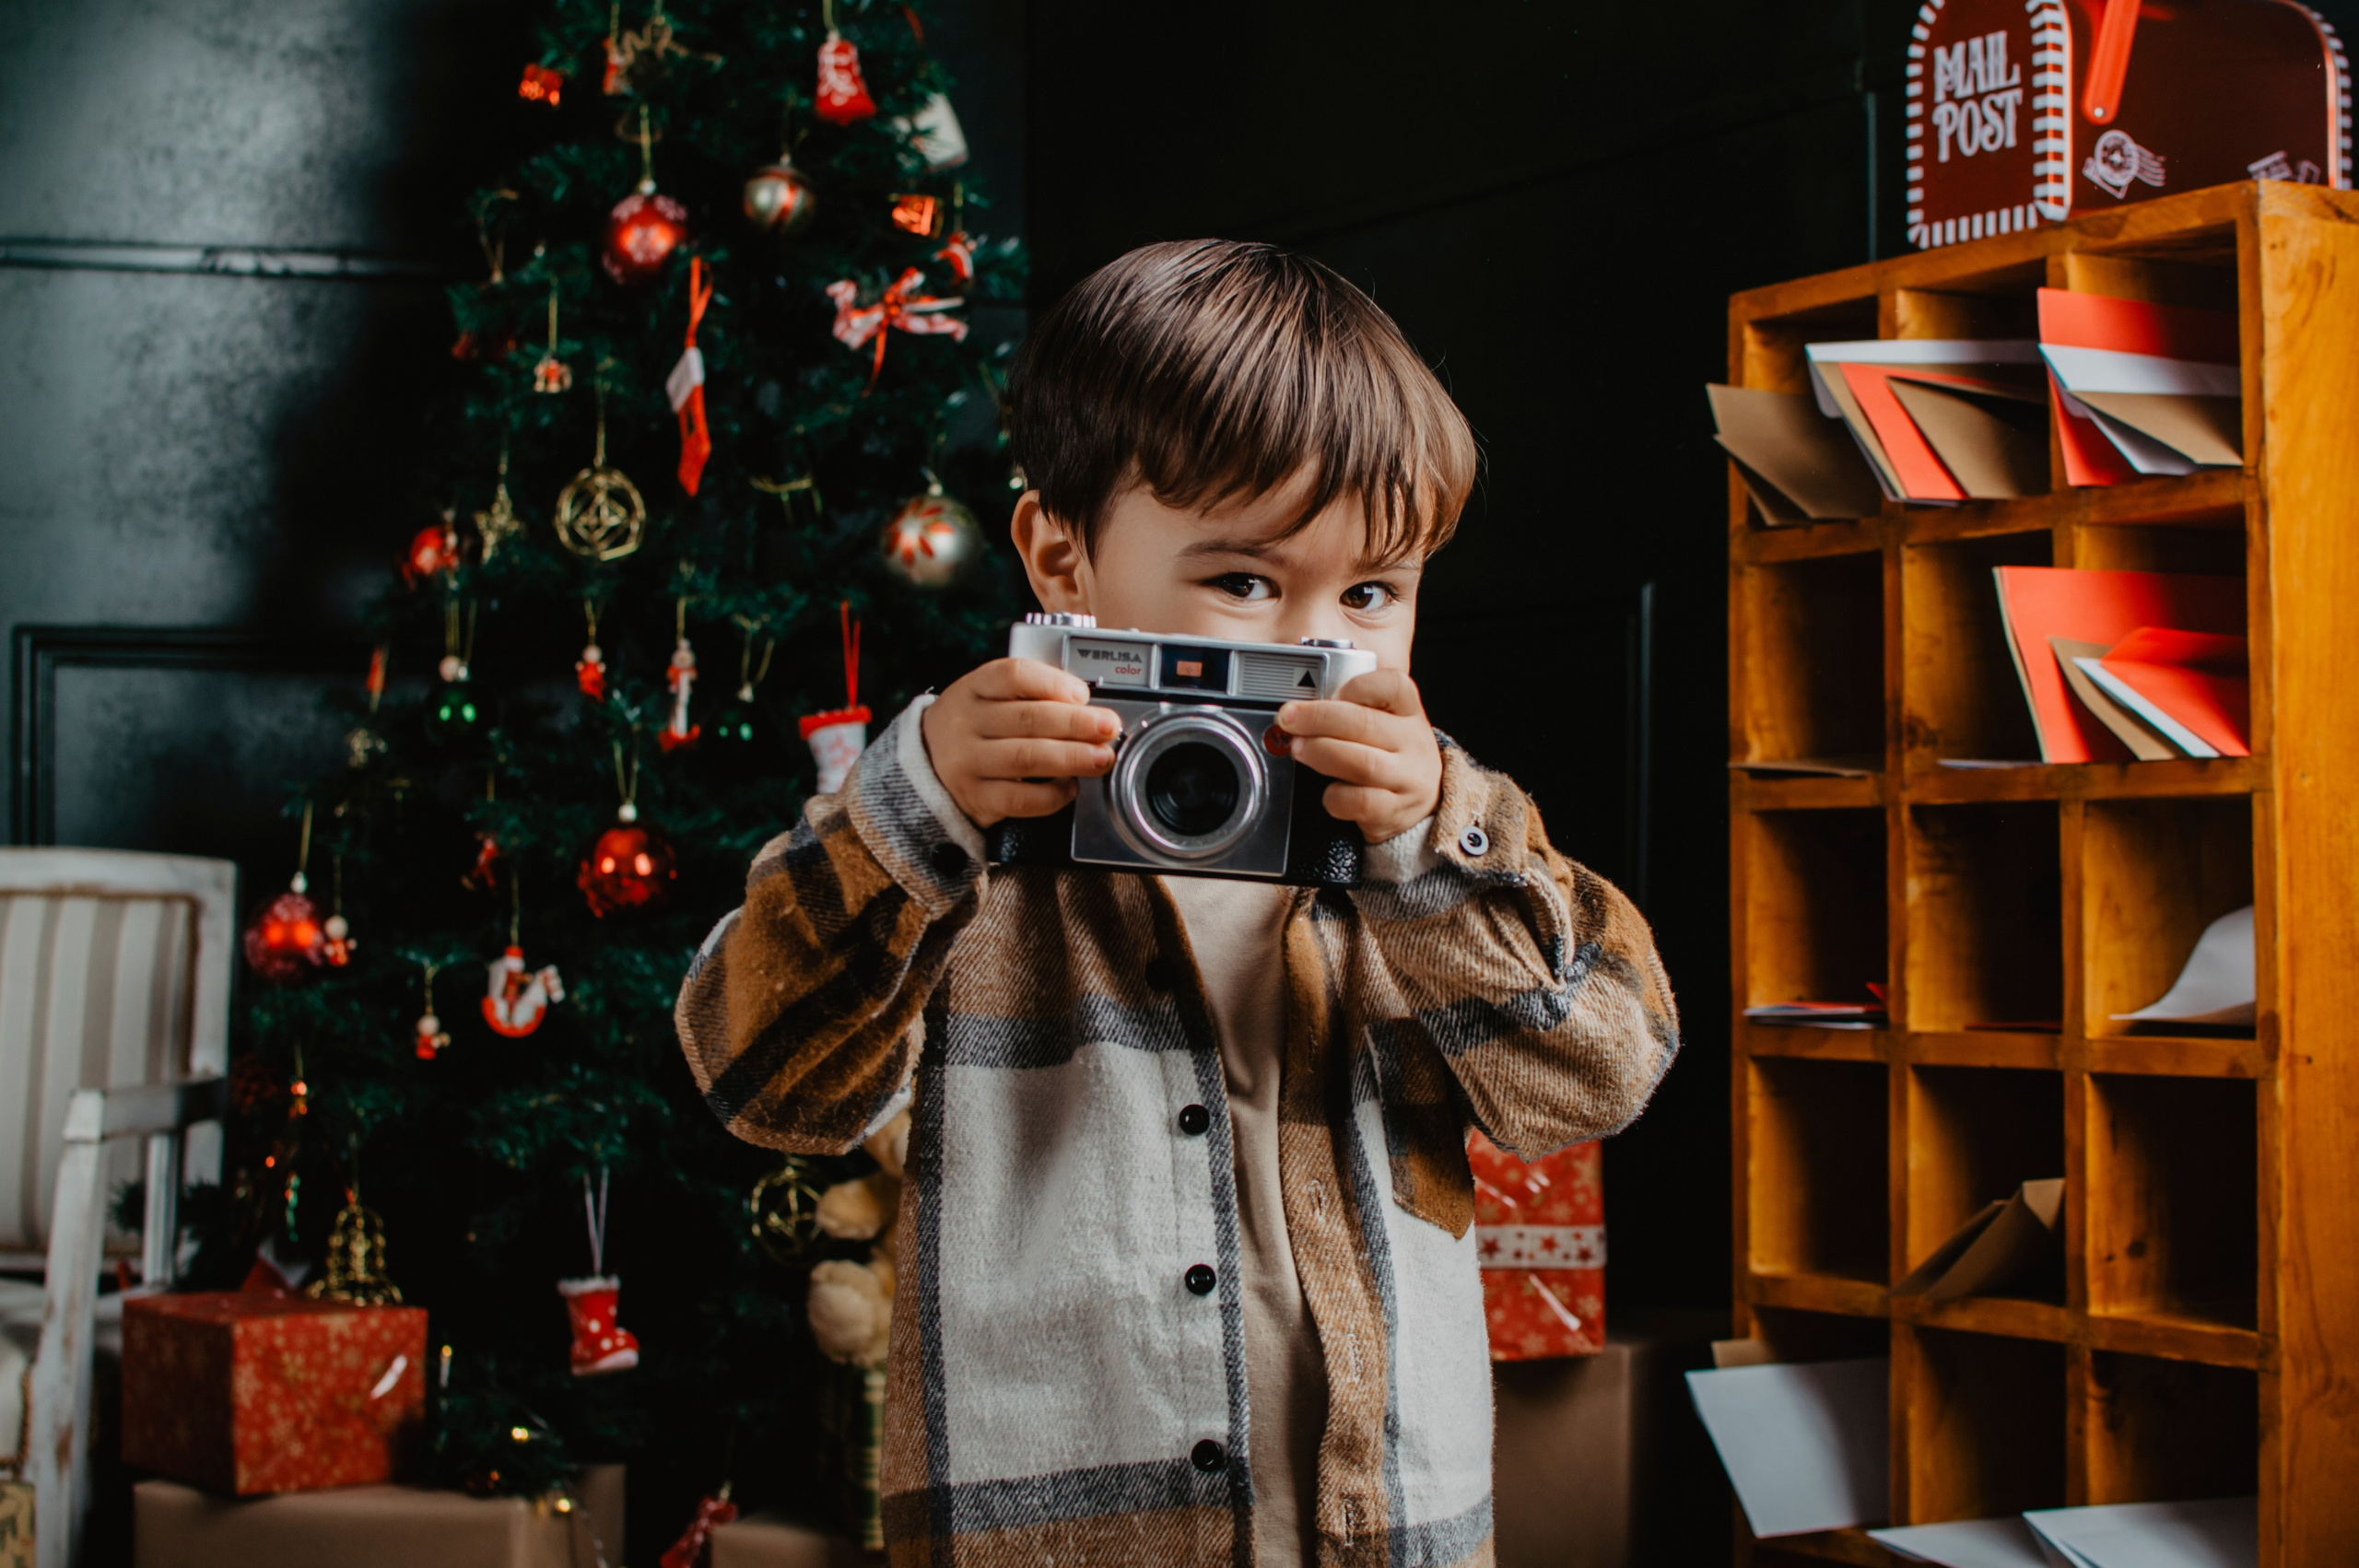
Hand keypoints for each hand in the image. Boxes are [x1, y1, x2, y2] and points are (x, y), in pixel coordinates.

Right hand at [921, 658, 1117, 827]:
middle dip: (1077, 723)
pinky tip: (1070, 787)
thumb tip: (1087, 706)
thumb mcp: (988, 697)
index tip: (1082, 693)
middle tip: (1108, 727)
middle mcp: (967, 723)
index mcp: (974, 688)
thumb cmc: (973, 726)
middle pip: (1028, 719)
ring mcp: (968, 762)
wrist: (923, 765)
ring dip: (1072, 757)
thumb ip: (1030, 696)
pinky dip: (1051, 795)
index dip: (1053, 682)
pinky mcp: (975, 798)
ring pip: (1026, 758)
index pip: (1014, 675)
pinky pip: (1019, 799)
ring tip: (1101, 758)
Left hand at [1278, 669, 1442, 845]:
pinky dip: (1334, 796)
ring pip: (1362, 763)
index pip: (1393, 685)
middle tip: (1289, 719)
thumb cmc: (1392, 753)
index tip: (1329, 692)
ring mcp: (1407, 778)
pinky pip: (1359, 802)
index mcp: (1409, 711)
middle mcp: (1413, 742)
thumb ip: (1357, 698)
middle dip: (1317, 718)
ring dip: (1320, 753)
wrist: (1422, 803)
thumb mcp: (1387, 719)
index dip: (1356, 686)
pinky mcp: (1393, 811)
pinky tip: (1327, 791)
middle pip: (1364, 723)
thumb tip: (1317, 682)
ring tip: (1298, 749)